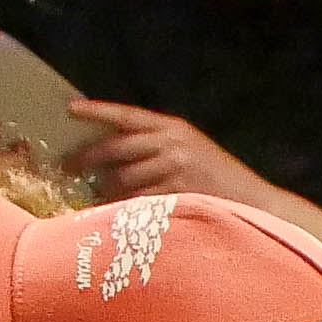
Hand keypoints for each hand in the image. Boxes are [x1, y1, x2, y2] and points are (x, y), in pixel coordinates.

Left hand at [67, 100, 276, 213]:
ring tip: (102, 197)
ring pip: (122, 178)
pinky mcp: (175, 193)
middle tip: (68, 166)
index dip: (97, 111)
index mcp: (174, 127)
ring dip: (108, 190)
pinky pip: (136, 201)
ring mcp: (174, 168)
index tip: (70, 109)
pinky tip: (121, 212)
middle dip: (87, 157)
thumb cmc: (217, 180)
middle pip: (116, 148)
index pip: (128, 115)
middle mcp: (172, 143)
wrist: (254, 202)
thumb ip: (155, 148)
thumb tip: (108, 158)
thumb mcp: (190, 151)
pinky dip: (125, 207)